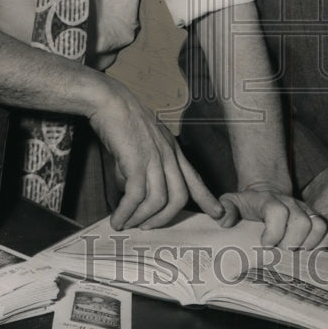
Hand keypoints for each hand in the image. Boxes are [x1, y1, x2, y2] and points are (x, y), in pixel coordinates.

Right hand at [88, 76, 222, 230]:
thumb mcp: (142, 143)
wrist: (109, 100)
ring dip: (141, 218)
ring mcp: (154, 157)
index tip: (218, 214)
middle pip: (179, 197)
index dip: (207, 198)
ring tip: (127, 224)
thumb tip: (132, 193)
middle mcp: (168, 154)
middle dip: (164, 219)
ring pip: (158, 200)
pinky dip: (126, 212)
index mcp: (172, 149)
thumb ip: (143, 167)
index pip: (194, 177)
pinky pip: (135, 195)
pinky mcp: (136, 160)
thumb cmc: (121, 120)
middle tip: (147, 228)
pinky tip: (117, 219)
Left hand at [217, 182, 327, 249]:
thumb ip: (226, 208)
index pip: (277, 211)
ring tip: (296, 252)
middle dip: (292, 242)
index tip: (266, 244)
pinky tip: (309, 251)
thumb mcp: (232, 201)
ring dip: (309, 244)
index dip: (273, 230)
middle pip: (302, 222)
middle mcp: (292, 204)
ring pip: (320, 226)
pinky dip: (324, 244)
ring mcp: (307, 211)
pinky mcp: (317, 219)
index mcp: (269, 200)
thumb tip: (224, 219)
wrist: (267, 192)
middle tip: (281, 250)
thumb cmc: (248, 204)